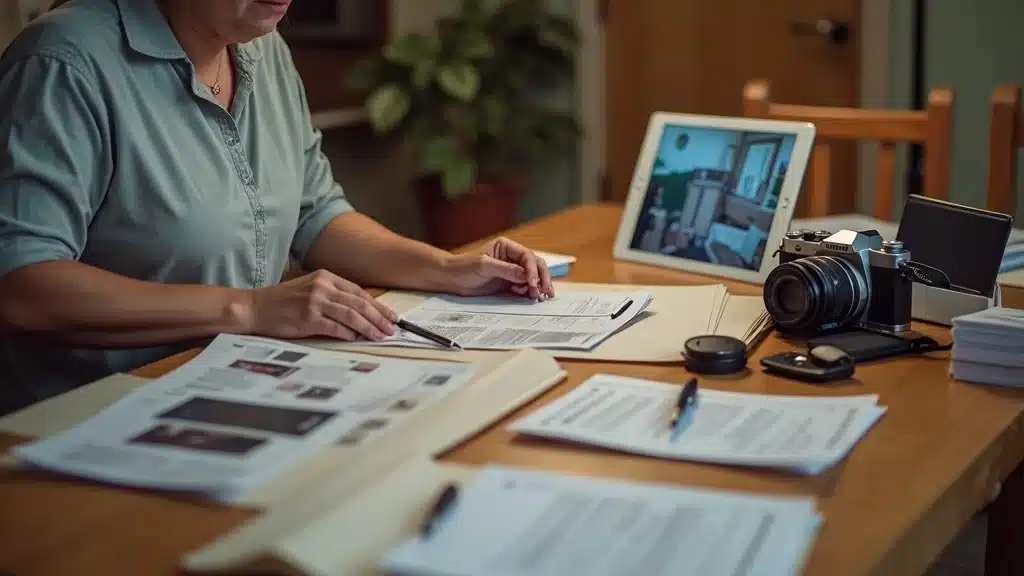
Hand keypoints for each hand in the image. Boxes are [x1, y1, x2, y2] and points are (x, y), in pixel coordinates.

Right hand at [244, 269, 397, 340]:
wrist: (254, 308)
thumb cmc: (282, 301)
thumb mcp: (309, 289)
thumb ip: (332, 297)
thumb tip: (360, 313)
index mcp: (325, 277)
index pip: (358, 292)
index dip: (377, 305)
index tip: (390, 316)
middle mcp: (322, 287)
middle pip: (359, 303)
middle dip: (378, 317)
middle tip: (392, 328)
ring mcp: (315, 302)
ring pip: (351, 315)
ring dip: (369, 327)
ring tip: (380, 336)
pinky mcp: (308, 318)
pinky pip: (336, 328)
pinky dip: (349, 334)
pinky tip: (358, 339)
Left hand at [444, 237, 554, 298]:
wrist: (451, 279)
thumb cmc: (463, 267)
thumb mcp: (484, 266)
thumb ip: (506, 269)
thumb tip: (526, 275)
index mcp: (506, 247)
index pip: (527, 256)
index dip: (533, 269)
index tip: (532, 283)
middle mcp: (512, 257)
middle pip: (535, 265)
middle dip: (541, 278)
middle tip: (545, 292)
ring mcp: (511, 271)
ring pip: (532, 277)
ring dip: (537, 286)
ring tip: (538, 297)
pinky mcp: (508, 283)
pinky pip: (524, 287)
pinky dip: (529, 292)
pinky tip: (529, 297)